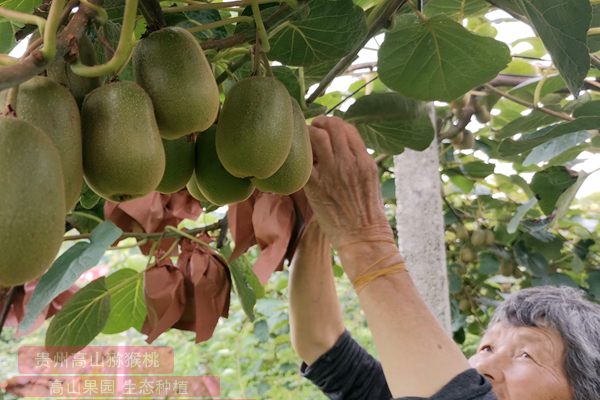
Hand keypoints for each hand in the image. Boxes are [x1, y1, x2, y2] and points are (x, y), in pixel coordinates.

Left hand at [304, 116, 392, 250]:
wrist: (363, 237)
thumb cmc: (367, 213)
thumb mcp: (371, 180)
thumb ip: (358, 161)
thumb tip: (342, 147)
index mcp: (365, 161)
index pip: (348, 128)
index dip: (335, 124)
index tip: (327, 129)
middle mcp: (350, 162)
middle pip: (332, 126)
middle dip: (320, 123)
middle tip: (312, 128)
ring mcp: (332, 172)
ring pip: (316, 136)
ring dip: (307, 134)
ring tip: (303, 142)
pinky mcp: (316, 186)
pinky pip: (302, 160)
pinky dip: (298, 155)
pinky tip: (296, 160)